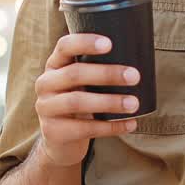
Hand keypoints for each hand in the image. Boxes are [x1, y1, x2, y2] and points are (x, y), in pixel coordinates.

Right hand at [35, 34, 140, 167]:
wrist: (60, 141)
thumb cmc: (80, 102)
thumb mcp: (82, 83)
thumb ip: (97, 70)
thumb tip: (138, 57)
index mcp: (54, 65)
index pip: (65, 46)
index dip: (85, 43)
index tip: (109, 44)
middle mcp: (45, 83)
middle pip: (74, 74)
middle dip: (106, 74)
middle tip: (135, 76)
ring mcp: (46, 108)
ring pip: (77, 102)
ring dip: (109, 102)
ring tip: (134, 104)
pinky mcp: (53, 131)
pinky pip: (84, 129)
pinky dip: (111, 127)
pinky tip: (130, 124)